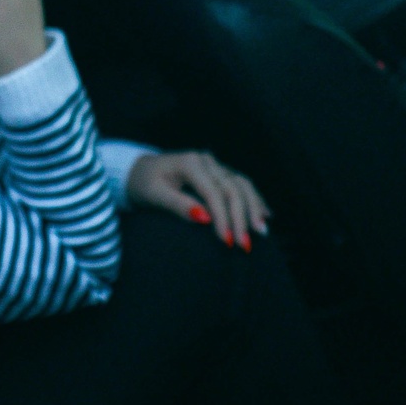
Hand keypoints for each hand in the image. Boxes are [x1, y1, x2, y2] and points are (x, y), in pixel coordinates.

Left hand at [127, 150, 270, 250]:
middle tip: (245, 244)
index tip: (228, 241)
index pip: (214, 192)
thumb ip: (178, 205)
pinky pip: (242, 184)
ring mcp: (215, 164)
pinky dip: (254, 199)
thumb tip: (204, 219)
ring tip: (262, 231)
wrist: (140, 170)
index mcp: (190, 163)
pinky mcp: (219, 172)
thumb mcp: (154, 195)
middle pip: (233, 188)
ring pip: (242, 184)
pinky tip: (265, 214)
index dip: (223, 217)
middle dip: (242, 217)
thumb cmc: (144, 184)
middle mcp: (207, 160)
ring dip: (254, 208)